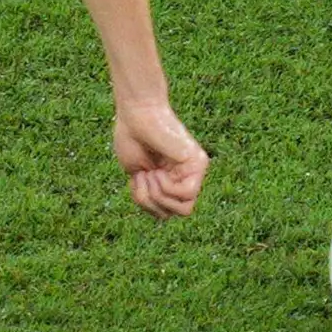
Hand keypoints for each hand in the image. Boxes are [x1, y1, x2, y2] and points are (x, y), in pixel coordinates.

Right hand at [112, 94, 209, 217]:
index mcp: (172, 180)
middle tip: (145, 178)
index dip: (148, 205)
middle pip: (175, 214)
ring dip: (159, 196)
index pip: (166, 212)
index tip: (138, 181)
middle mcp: (187, 176)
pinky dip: (167, 188)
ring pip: (183, 209)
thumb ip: (151, 198)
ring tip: (151, 174)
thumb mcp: (137, 178)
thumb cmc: (132, 139)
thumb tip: (165, 216)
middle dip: (153, 204)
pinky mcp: (199, 162)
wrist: (136, 114)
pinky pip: (186, 193)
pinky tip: (158, 172)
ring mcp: (194, 170)